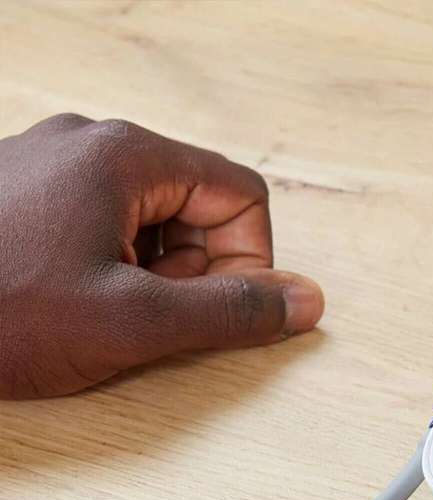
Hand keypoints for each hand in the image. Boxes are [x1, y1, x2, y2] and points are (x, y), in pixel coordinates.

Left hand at [0, 114, 323, 398]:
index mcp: (124, 155)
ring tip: (102, 313)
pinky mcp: (28, 200)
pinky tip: (72, 305)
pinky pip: (105, 230)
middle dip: (193, 272)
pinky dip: (111, 273)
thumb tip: (306, 302)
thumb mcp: (132, 322)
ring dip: (153, 278)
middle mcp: (90, 147)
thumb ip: (232, 312)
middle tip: (148, 315)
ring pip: (153, 223)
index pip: (242, 196)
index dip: (249, 262)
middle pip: (198, 207)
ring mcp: (53, 169)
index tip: (218, 309)